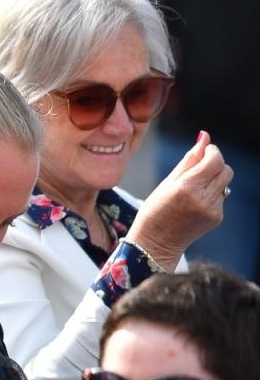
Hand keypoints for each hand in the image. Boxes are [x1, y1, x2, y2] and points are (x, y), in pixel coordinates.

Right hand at [127, 130, 231, 269]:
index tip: (204, 152)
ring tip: (194, 190)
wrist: (156, 243)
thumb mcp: (166, 182)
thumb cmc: (155, 210)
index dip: (212, 152)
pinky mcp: (217, 217)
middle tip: (199, 169)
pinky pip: (221, 197)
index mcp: (187, 186)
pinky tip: (194, 204)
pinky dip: (211, 195)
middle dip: (215, 164)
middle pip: (225, 169)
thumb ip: (189, 159)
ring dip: (213, 180)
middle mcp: (203, 198)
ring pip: (225, 183)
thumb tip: (204, 137)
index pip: (215, 160)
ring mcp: (213, 209)